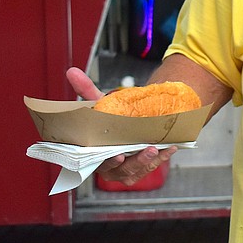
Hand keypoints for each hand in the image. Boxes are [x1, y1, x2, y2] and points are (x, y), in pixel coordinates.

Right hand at [63, 66, 177, 184]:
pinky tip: (170, 147)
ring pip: (136, 171)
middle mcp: (108, 166)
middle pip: (120, 170)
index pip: (99, 163)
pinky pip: (151, 166)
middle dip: (134, 162)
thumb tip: (72, 71)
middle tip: (146, 150)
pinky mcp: (140, 169)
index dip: (108, 162)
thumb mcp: (99, 103)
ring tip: (157, 149)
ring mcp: (125, 170)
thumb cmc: (109, 116)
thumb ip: (85, 89)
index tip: (117, 156)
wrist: (128, 120)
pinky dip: (161, 157)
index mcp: (93, 154)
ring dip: (148, 161)